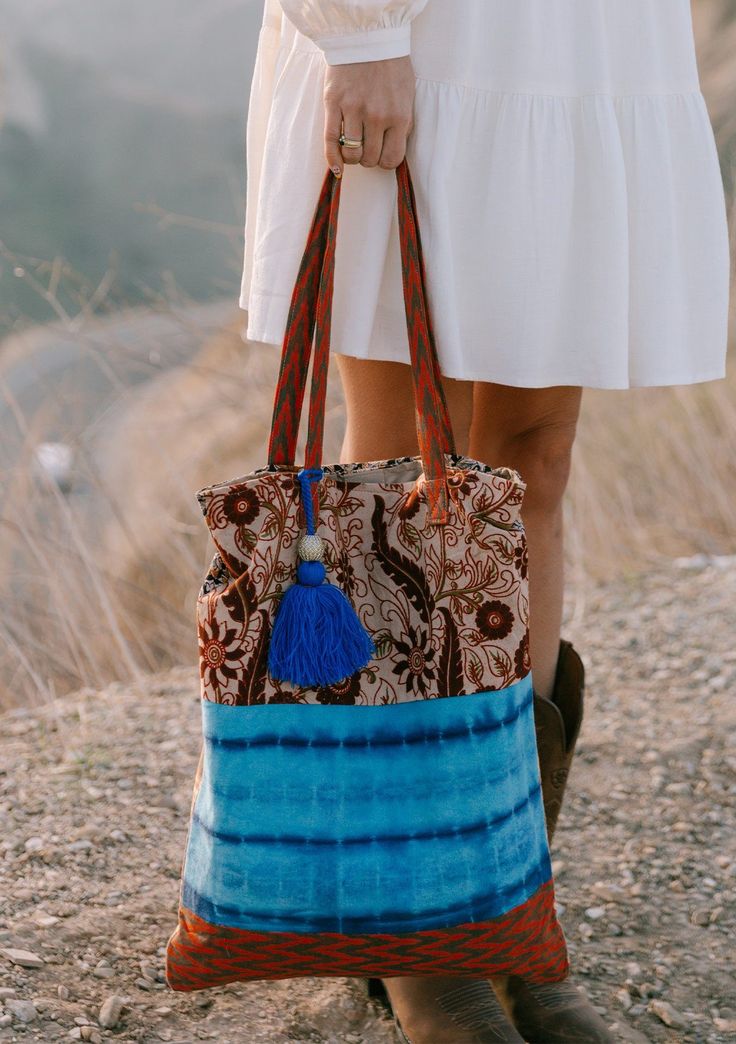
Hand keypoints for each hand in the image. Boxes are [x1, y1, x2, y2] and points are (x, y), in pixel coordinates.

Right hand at [323, 55, 415, 175]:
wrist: (368, 36)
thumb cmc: (390, 64)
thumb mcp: (408, 94)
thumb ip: (403, 123)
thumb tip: (396, 148)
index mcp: (399, 116)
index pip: (392, 158)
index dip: (386, 162)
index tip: (382, 156)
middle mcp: (377, 117)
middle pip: (370, 158)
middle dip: (369, 158)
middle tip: (367, 146)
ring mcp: (354, 111)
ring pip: (352, 154)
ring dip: (352, 157)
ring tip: (353, 146)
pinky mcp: (334, 103)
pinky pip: (331, 141)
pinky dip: (333, 160)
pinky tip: (337, 168)